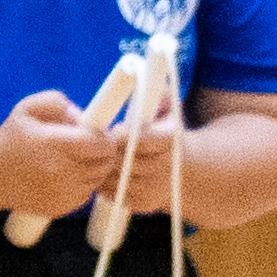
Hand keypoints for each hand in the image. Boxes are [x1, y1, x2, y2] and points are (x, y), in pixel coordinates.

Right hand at [0, 84, 132, 219]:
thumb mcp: (28, 108)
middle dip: (102, 151)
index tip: (97, 132)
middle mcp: (61, 172)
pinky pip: (87, 192)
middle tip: (88, 144)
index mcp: (54, 144)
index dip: (104, 135)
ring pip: (98, 177)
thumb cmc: (13, 138)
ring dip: (93, 167)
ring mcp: (63, 193)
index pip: (102, 143)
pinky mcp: (63, 207)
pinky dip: (82, 183)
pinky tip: (63, 174)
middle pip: (105, 162)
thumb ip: (57, 101)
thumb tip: (82, 116)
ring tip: (72, 158)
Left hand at [92, 86, 183, 214]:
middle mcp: (166, 168)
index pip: (141, 139)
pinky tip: (104, 170)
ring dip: (102, 166)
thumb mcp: (164, 106)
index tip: (115, 129)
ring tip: (97, 154)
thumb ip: (152, 93)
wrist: (181, 168)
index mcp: (170, 140)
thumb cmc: (162, 128)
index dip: (124, 135)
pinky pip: (112, 193)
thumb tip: (136, 72)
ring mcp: (155, 189)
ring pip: (115, 178)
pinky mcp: (143, 204)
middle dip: (108, 150)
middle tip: (95, 142)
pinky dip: (103, 182)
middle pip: (124, 160)